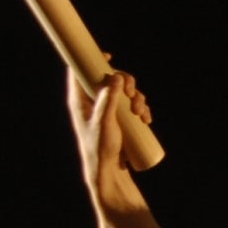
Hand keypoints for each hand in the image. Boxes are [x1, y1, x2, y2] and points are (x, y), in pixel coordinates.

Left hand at [68, 64, 154, 208]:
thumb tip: (115, 76)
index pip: (81, 73)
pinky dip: (142, 109)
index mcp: (81, 100)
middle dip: (127, 83)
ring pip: (125, 94)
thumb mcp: (104, 122)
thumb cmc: (100, 147)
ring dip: (138, 99)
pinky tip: (146, 118)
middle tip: (133, 93)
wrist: (109, 171)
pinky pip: (132, 107)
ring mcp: (108, 111)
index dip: (92, 60)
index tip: (107, 55)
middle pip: (110, 80)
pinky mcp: (120, 121)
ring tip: (143, 114)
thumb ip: (108, 99)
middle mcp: (94, 103)